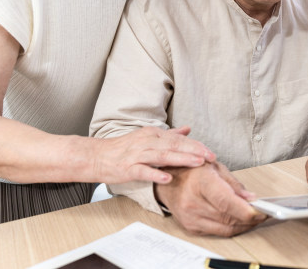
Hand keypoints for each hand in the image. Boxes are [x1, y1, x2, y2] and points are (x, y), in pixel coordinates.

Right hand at [91, 126, 215, 184]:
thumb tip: (188, 129)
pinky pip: (143, 171)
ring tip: (197, 163)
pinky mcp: (127, 168)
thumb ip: (169, 135)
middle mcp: (146, 141)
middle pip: (174, 145)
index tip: (211, 152)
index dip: (196, 145)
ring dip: (181, 159)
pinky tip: (167, 179)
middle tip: (211, 157)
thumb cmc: (123, 149)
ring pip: (162, 156)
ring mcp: (136, 155)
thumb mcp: (147, 137)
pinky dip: (155, 174)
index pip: (179, 139)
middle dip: (194, 151)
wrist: (96, 156)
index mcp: (153, 134)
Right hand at [155, 161, 266, 236]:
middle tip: (263, 213)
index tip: (261, 211)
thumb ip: (235, 185)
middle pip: (228, 218)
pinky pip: (217, 232)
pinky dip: (230, 228)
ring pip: (224, 229)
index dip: (246, 210)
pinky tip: (238, 220)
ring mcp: (190, 217)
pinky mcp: (190, 226)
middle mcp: (193, 202)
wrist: (168, 180)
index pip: (226, 202)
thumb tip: (251, 199)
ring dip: (242, 225)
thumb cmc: (192, 170)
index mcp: (201, 182)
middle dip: (249, 218)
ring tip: (253, 217)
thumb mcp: (215, 168)